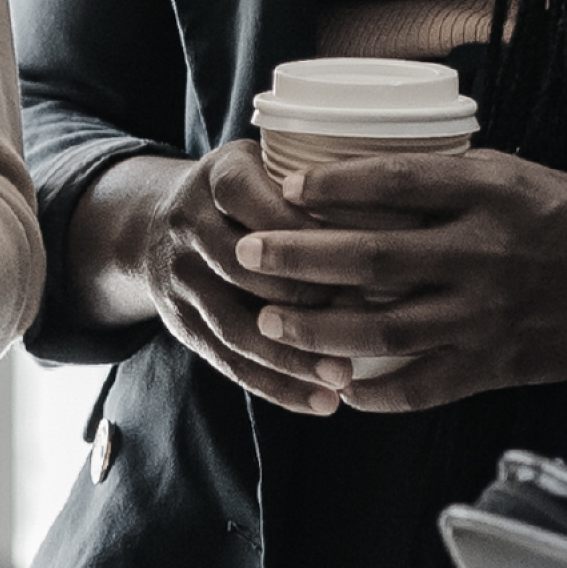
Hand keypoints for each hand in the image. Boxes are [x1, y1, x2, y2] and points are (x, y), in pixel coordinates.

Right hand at [102, 140, 350, 416]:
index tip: (369, 256)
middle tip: (369, 321)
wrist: (155, 224)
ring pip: (237, 327)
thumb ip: (321, 179)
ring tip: (344, 378)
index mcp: (220, 177)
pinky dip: (278, 388)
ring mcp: (180, 280)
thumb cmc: (245, 195)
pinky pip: (230, 364)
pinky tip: (321, 403)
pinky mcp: (181, 325)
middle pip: (248, 270)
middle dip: (309, 299)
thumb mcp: (268, 164)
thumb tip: (411, 209)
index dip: (314, 235)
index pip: (265, 206)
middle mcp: (189, 225)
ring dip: (293, 358)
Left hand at [228, 148, 566, 409]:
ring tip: (273, 322)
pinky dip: (375, 391)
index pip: (394, 183)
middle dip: (299, 259)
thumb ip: (450, 179)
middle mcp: (484, 254)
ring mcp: (487, 315)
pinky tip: (340, 386)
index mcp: (490, 194)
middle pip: (371, 258)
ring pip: (382, 329)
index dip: (332, 185)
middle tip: (249, 256)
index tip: (286, 188)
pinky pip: (421, 386)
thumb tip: (367, 174)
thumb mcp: (518, 175)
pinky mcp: (496, 363)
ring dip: (318, 328)